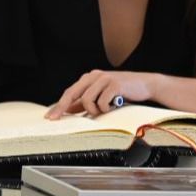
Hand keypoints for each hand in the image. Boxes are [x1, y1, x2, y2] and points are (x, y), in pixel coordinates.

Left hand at [46, 70, 160, 118]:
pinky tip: (113, 106)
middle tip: (55, 119)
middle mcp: (95, 76)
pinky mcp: (114, 84)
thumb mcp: (102, 95)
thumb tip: (70, 110)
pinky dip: (105, 108)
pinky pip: (102, 102)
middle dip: (62, 108)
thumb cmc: (123, 92)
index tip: (50, 117)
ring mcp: (104, 79)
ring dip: (93, 110)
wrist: (145, 84)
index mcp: (90, 78)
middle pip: (72, 93)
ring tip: (103, 110)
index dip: (58, 105)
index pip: (70, 92)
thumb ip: (87, 101)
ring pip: (87, 99)